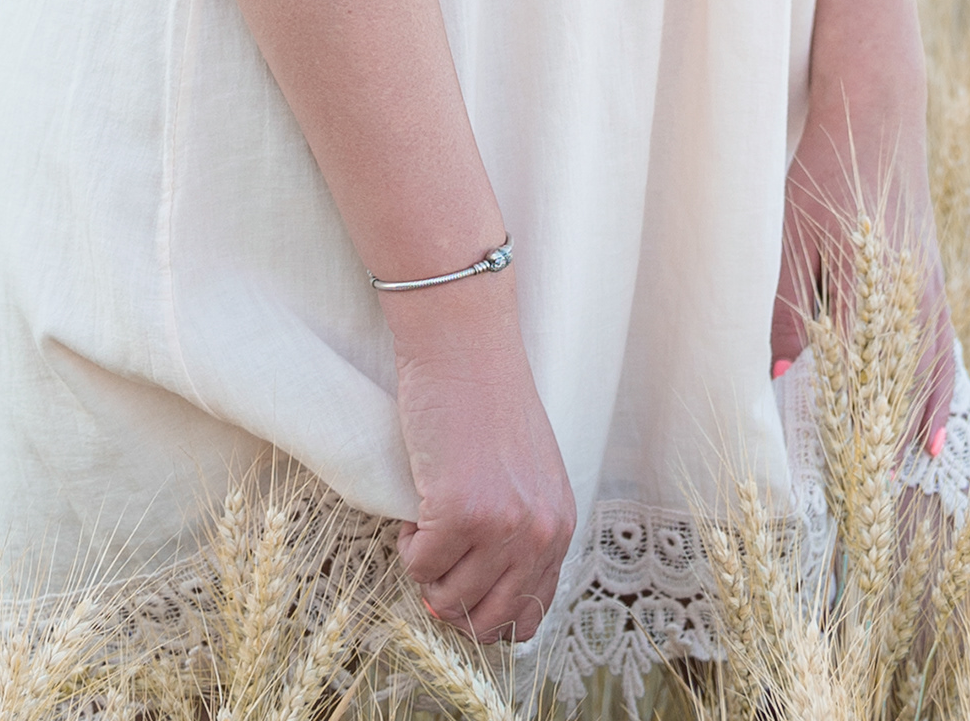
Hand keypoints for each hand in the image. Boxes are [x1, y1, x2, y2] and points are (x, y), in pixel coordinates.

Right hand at [388, 275, 577, 642]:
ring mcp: (501, 527)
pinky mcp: (458, 513)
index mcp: (559, 526)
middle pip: (488, 621)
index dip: (487, 614)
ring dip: (428, 569)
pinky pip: (419, 566)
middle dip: (453, 604)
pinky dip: (409, 545)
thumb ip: (519, 533)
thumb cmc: (488, 403)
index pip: (530, 614)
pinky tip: (417, 506)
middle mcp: (539, 534)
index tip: (462, 590)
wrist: (465, 347)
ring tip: (430, 521)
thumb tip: (477, 603)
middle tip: (437, 562)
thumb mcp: (527, 476)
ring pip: (448, 599)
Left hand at [770, 105, 955, 462]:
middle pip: (903, 387)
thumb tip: (781, 379)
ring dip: (919, 422)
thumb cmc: (825, 172)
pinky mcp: (935, 281)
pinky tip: (930, 424)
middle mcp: (911, 298)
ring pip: (931, 373)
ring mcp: (930, 290)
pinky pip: (941, 351)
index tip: (834, 475)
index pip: (860, 381)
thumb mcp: (792, 233)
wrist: (878, 119)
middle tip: (875, 497)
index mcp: (872, 288)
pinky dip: (937, 391)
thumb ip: (787, 307)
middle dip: (889, 439)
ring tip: (910, 471)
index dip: (846, 428)